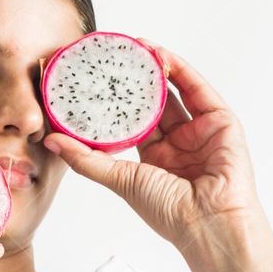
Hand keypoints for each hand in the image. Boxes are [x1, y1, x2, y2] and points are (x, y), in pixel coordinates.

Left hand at [42, 38, 261, 252]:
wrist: (208, 224)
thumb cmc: (169, 212)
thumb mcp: (119, 179)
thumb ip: (85, 159)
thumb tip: (51, 141)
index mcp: (156, 157)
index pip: (134, 120)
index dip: (118, 99)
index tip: (98, 79)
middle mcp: (180, 142)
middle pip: (156, 101)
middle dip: (137, 78)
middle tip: (117, 56)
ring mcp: (202, 131)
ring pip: (178, 90)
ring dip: (158, 67)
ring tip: (137, 47)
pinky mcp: (222, 123)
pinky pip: (200, 90)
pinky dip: (182, 70)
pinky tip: (162, 56)